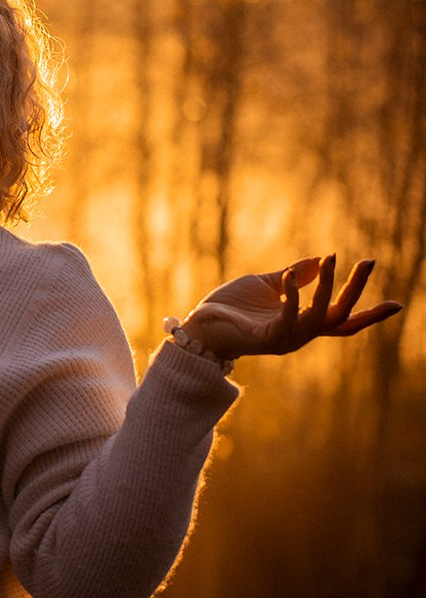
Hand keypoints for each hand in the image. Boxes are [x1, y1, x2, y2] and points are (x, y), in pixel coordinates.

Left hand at [181, 255, 401, 361]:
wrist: (200, 325)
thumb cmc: (230, 308)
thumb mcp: (266, 285)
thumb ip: (294, 275)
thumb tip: (320, 258)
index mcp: (302, 323)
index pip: (344, 321)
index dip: (370, 314)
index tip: (397, 304)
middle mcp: (300, 335)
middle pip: (341, 317)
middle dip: (356, 289)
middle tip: (368, 262)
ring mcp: (285, 339)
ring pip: (321, 316)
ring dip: (327, 286)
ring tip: (330, 259)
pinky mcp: (267, 338)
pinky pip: (289, 318)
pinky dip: (294, 295)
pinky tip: (291, 274)